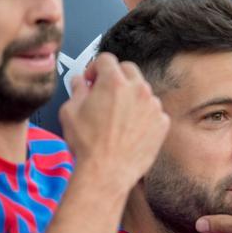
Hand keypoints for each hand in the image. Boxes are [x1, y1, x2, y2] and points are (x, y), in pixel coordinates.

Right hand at [58, 52, 169, 192]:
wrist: (106, 173)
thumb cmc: (88, 145)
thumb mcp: (69, 111)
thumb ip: (77, 89)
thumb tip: (80, 81)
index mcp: (113, 82)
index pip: (106, 59)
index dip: (95, 68)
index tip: (92, 80)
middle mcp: (137, 89)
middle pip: (128, 70)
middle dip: (115, 78)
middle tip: (104, 94)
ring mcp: (153, 106)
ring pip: (142, 91)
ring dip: (130, 97)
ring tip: (116, 117)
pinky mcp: (162, 123)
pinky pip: (152, 111)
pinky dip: (143, 116)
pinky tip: (129, 130)